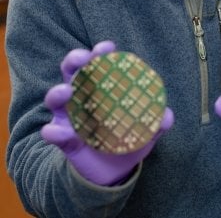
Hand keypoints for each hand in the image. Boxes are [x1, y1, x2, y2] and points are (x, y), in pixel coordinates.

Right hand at [41, 41, 173, 185]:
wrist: (111, 174)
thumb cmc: (127, 141)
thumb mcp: (145, 132)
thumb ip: (157, 122)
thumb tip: (168, 116)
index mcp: (102, 88)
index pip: (99, 63)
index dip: (101, 52)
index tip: (107, 47)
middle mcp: (81, 96)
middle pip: (73, 71)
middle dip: (75, 60)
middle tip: (83, 58)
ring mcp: (68, 116)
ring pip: (56, 98)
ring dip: (58, 92)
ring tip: (66, 91)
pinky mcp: (62, 138)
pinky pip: (52, 133)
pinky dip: (53, 131)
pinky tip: (58, 132)